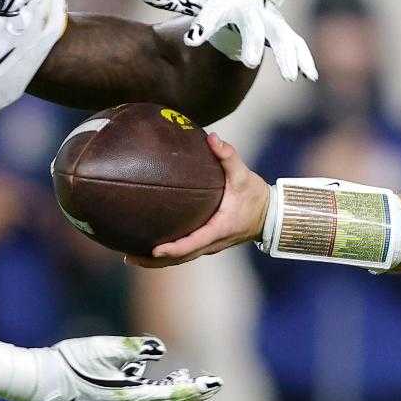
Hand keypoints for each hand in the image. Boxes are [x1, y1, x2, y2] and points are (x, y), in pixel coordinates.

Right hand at [46, 335, 222, 400]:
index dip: (195, 389)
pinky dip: (160, 390)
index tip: (214, 383)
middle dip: (192, 393)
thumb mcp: (102, 349)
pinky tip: (162, 378)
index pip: (171, 395)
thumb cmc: (70, 362)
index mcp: (129, 396)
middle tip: (214, 384)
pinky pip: (144, 398)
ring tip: (194, 379)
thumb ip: (132, 349)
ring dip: (177, 391)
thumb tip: (159, 349)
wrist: (42, 381)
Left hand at [129, 134, 268, 266]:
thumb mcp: (244, 175)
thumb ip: (228, 156)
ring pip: (181, 260)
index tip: (154, 250)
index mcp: (219, 228)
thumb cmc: (256, 196)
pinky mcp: (209, 244)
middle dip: (154, 261)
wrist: (271, 215)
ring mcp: (210, 246)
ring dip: (157, 262)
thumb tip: (212, 138)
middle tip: (129, 257)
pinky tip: (149, 248)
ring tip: (131, 257)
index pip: (192, 243)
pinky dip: (167, 255)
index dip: (173, 249)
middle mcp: (213, 243)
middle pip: (180, 259)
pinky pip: (185, 253)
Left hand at [139, 0, 318, 81]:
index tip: (191, 39)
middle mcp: (250, 11)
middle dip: (251, 44)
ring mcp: (269, 19)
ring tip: (292, 77)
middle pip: (252, 28)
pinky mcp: (280, 29)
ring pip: (280, 38)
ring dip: (286, 57)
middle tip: (248, 62)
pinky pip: (293, 43)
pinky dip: (302, 57)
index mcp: (224, 2)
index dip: (202, 26)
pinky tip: (309, 76)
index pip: (212, 15)